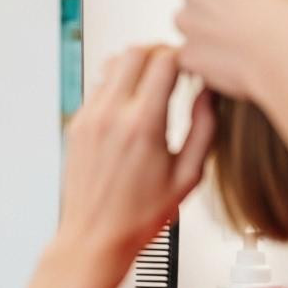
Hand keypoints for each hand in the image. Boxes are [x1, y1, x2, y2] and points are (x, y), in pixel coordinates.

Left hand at [59, 46, 215, 272]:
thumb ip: (204, 129)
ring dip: (137, 64)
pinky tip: (133, 103)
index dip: (184, 56)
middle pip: (135, 51)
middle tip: (175, 65)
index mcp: (143, 125)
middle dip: (159, 51)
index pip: (164, 60)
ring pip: (112, 63)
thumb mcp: (188, 176)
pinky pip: (98, 86)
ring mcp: (89, 117)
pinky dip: (118, 83)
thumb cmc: (140, 216)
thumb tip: (210, 94)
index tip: (194, 66)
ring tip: (155, 82)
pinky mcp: (77, 124)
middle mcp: (111, 115)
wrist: (95, 237)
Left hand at [176, 0, 287, 98]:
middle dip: (222, 2)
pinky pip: (198, 56)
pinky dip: (214, 61)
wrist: (285, 50)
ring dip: (215, 31)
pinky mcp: (187, 52)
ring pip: (196, 24)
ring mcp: (185, 19)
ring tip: (250, 43)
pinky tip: (240, 64)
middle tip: (255, 19)